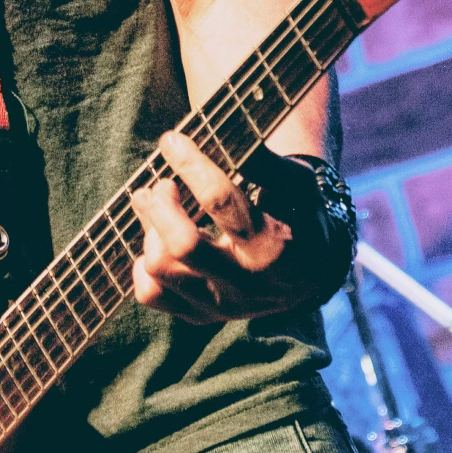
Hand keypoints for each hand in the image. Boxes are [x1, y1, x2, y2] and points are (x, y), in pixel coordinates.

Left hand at [130, 131, 326, 322]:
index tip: (171, 140)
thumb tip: (231, 137)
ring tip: (156, 203)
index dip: (190, 165)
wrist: (307, 274)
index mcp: (273, 248)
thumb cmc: (297, 216)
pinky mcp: (198, 314)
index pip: (220, 203)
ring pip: (160, 269)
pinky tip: (157, 239)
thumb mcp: (296, 185)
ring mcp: (219, 305)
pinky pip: (151, 294)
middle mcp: (245, 284)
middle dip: (161, 206)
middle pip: (182, 245)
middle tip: (162, 184)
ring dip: (150, 228)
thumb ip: (265, 163)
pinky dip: (143, 264)